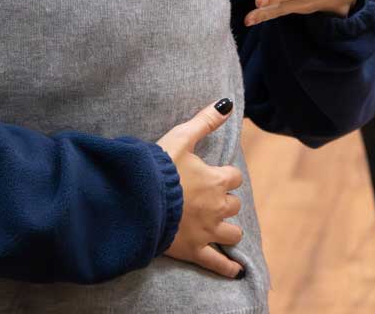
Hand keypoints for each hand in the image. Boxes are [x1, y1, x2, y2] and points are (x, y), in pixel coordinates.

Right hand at [156, 100, 245, 278]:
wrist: (137, 198)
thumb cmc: (158, 167)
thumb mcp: (181, 137)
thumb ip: (205, 120)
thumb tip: (226, 103)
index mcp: (215, 180)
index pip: (234, 177)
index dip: (224, 176)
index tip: (212, 175)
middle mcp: (216, 207)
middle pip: (233, 205)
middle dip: (223, 202)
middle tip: (205, 200)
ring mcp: (207, 231)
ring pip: (232, 233)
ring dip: (227, 229)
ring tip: (217, 227)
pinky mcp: (195, 250)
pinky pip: (218, 263)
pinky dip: (228, 268)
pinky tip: (236, 271)